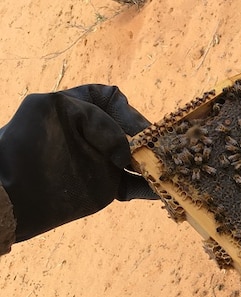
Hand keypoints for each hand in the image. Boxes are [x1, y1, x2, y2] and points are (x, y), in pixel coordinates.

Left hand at [0, 84, 156, 241]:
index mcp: (77, 109)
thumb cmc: (21, 147)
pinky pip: (137, 186)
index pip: (109, 99)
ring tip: (168, 170)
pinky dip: (151, 188)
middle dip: (149, 139)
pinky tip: (163, 191)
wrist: (12, 196)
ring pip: (140, 158)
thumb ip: (93, 117)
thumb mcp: (48, 110)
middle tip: (159, 151)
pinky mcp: (107, 187)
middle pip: (132, 129)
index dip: (126, 110)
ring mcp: (102, 161)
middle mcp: (94, 134)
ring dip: (156, 162)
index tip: (137, 129)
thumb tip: (124, 151)